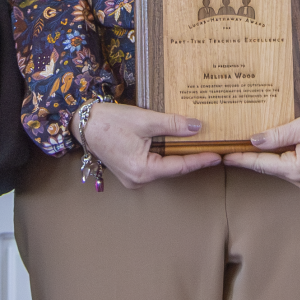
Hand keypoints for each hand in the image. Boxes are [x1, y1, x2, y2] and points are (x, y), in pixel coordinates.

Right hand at [75, 101, 221, 188]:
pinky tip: (177, 144)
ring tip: (200, 145)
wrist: (82, 124)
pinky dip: (166, 154)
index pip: (179, 166)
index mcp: (142, 171)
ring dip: (179, 155)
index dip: (200, 160)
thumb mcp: (144, 120)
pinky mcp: (130, 170)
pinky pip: (154, 164)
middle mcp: (138, 179)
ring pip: (164, 166)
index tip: (217, 156)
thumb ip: (171, 124)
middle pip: (173, 168)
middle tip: (214, 148)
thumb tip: (197, 127)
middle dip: (192, 157)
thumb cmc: (109, 122)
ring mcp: (133, 177)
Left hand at [224, 106, 299, 190]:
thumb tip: (253, 141)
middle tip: (230, 147)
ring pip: (281, 167)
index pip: (261, 164)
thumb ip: (278, 135)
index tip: (223, 155)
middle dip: (251, 157)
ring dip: (267, 157)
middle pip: (270, 167)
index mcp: (298, 170)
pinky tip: (273, 147)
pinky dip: (281, 157)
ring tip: (246, 145)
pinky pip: (292, 166)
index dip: (241, 158)